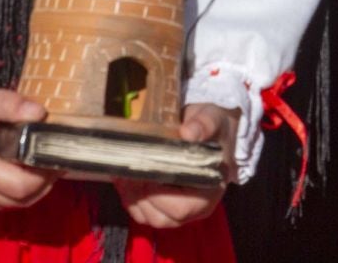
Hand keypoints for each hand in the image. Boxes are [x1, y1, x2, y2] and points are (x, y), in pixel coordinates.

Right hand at [0, 65, 58, 210]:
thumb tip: (42, 113)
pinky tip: (17, 171)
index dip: (44, 177)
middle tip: (54, 162)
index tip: (58, 159)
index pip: (21, 187)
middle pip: (17, 202)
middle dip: (41, 186)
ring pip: (5, 206)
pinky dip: (9, 194)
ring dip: (26, 192)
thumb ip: (13, 106)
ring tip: (40, 166)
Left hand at [117, 103, 237, 229]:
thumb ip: (204, 125)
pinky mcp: (167, 207)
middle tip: (130, 171)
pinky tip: (126, 179)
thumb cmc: (212, 127)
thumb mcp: (212, 118)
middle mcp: (197, 207)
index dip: (158, 195)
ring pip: (150, 218)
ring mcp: (182, 210)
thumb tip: (188, 133)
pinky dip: (131, 199)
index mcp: (211, 189)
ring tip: (125, 174)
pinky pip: (144, 214)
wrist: (209, 131)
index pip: (182, 207)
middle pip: (163, 217)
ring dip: (133, 198)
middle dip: (140, 196)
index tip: (146, 173)